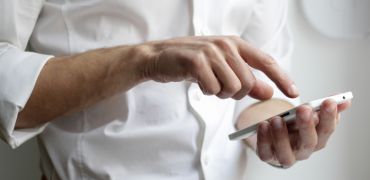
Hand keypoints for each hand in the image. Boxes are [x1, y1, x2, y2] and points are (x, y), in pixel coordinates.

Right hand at [139, 36, 298, 99]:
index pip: (266, 62)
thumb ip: (246, 80)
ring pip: (232, 88)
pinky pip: (213, 89)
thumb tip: (269, 92)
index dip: (282, 78)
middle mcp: (226, 45)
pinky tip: (198, 82)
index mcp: (235, 44)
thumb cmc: (192, 62)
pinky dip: (207, 92)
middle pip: (248, 82)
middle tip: (220, 87)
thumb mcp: (222, 68)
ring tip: (208, 82)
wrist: (159, 57)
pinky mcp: (197, 62)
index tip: (294, 92)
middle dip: (236, 93)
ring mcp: (211, 52)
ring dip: (220, 93)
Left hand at [248, 99, 350, 167]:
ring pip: (286, 153)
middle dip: (307, 125)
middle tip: (304, 109)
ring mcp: (285, 155)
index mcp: (316, 138)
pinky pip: (265, 152)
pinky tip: (263, 125)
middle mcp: (303, 150)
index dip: (329, 117)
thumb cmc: (293, 125)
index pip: (327, 130)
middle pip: (309, 142)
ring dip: (282, 136)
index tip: (329, 101)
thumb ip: (323, 108)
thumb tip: (345, 100)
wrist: (273, 136)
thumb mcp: (308, 114)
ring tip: (277, 119)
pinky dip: (264, 140)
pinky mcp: (268, 156)